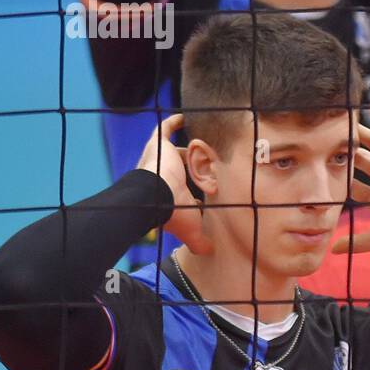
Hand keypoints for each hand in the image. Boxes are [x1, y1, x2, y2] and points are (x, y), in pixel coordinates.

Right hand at [136, 114, 212, 254]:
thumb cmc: (170, 212)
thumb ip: (198, 241)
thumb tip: (208, 252)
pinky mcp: (158, 146)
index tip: (213, 190)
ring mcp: (161, 160)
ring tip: (211, 142)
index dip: (200, 190)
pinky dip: (173, 122)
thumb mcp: (189, 229)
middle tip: (215, 166)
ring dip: (194, 148)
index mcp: (172, 194)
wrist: (154, 194)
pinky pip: (164, 129)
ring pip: (180, 150)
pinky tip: (186, 117)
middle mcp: (166, 176)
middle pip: (186, 168)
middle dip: (199, 168)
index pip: (187, 190)